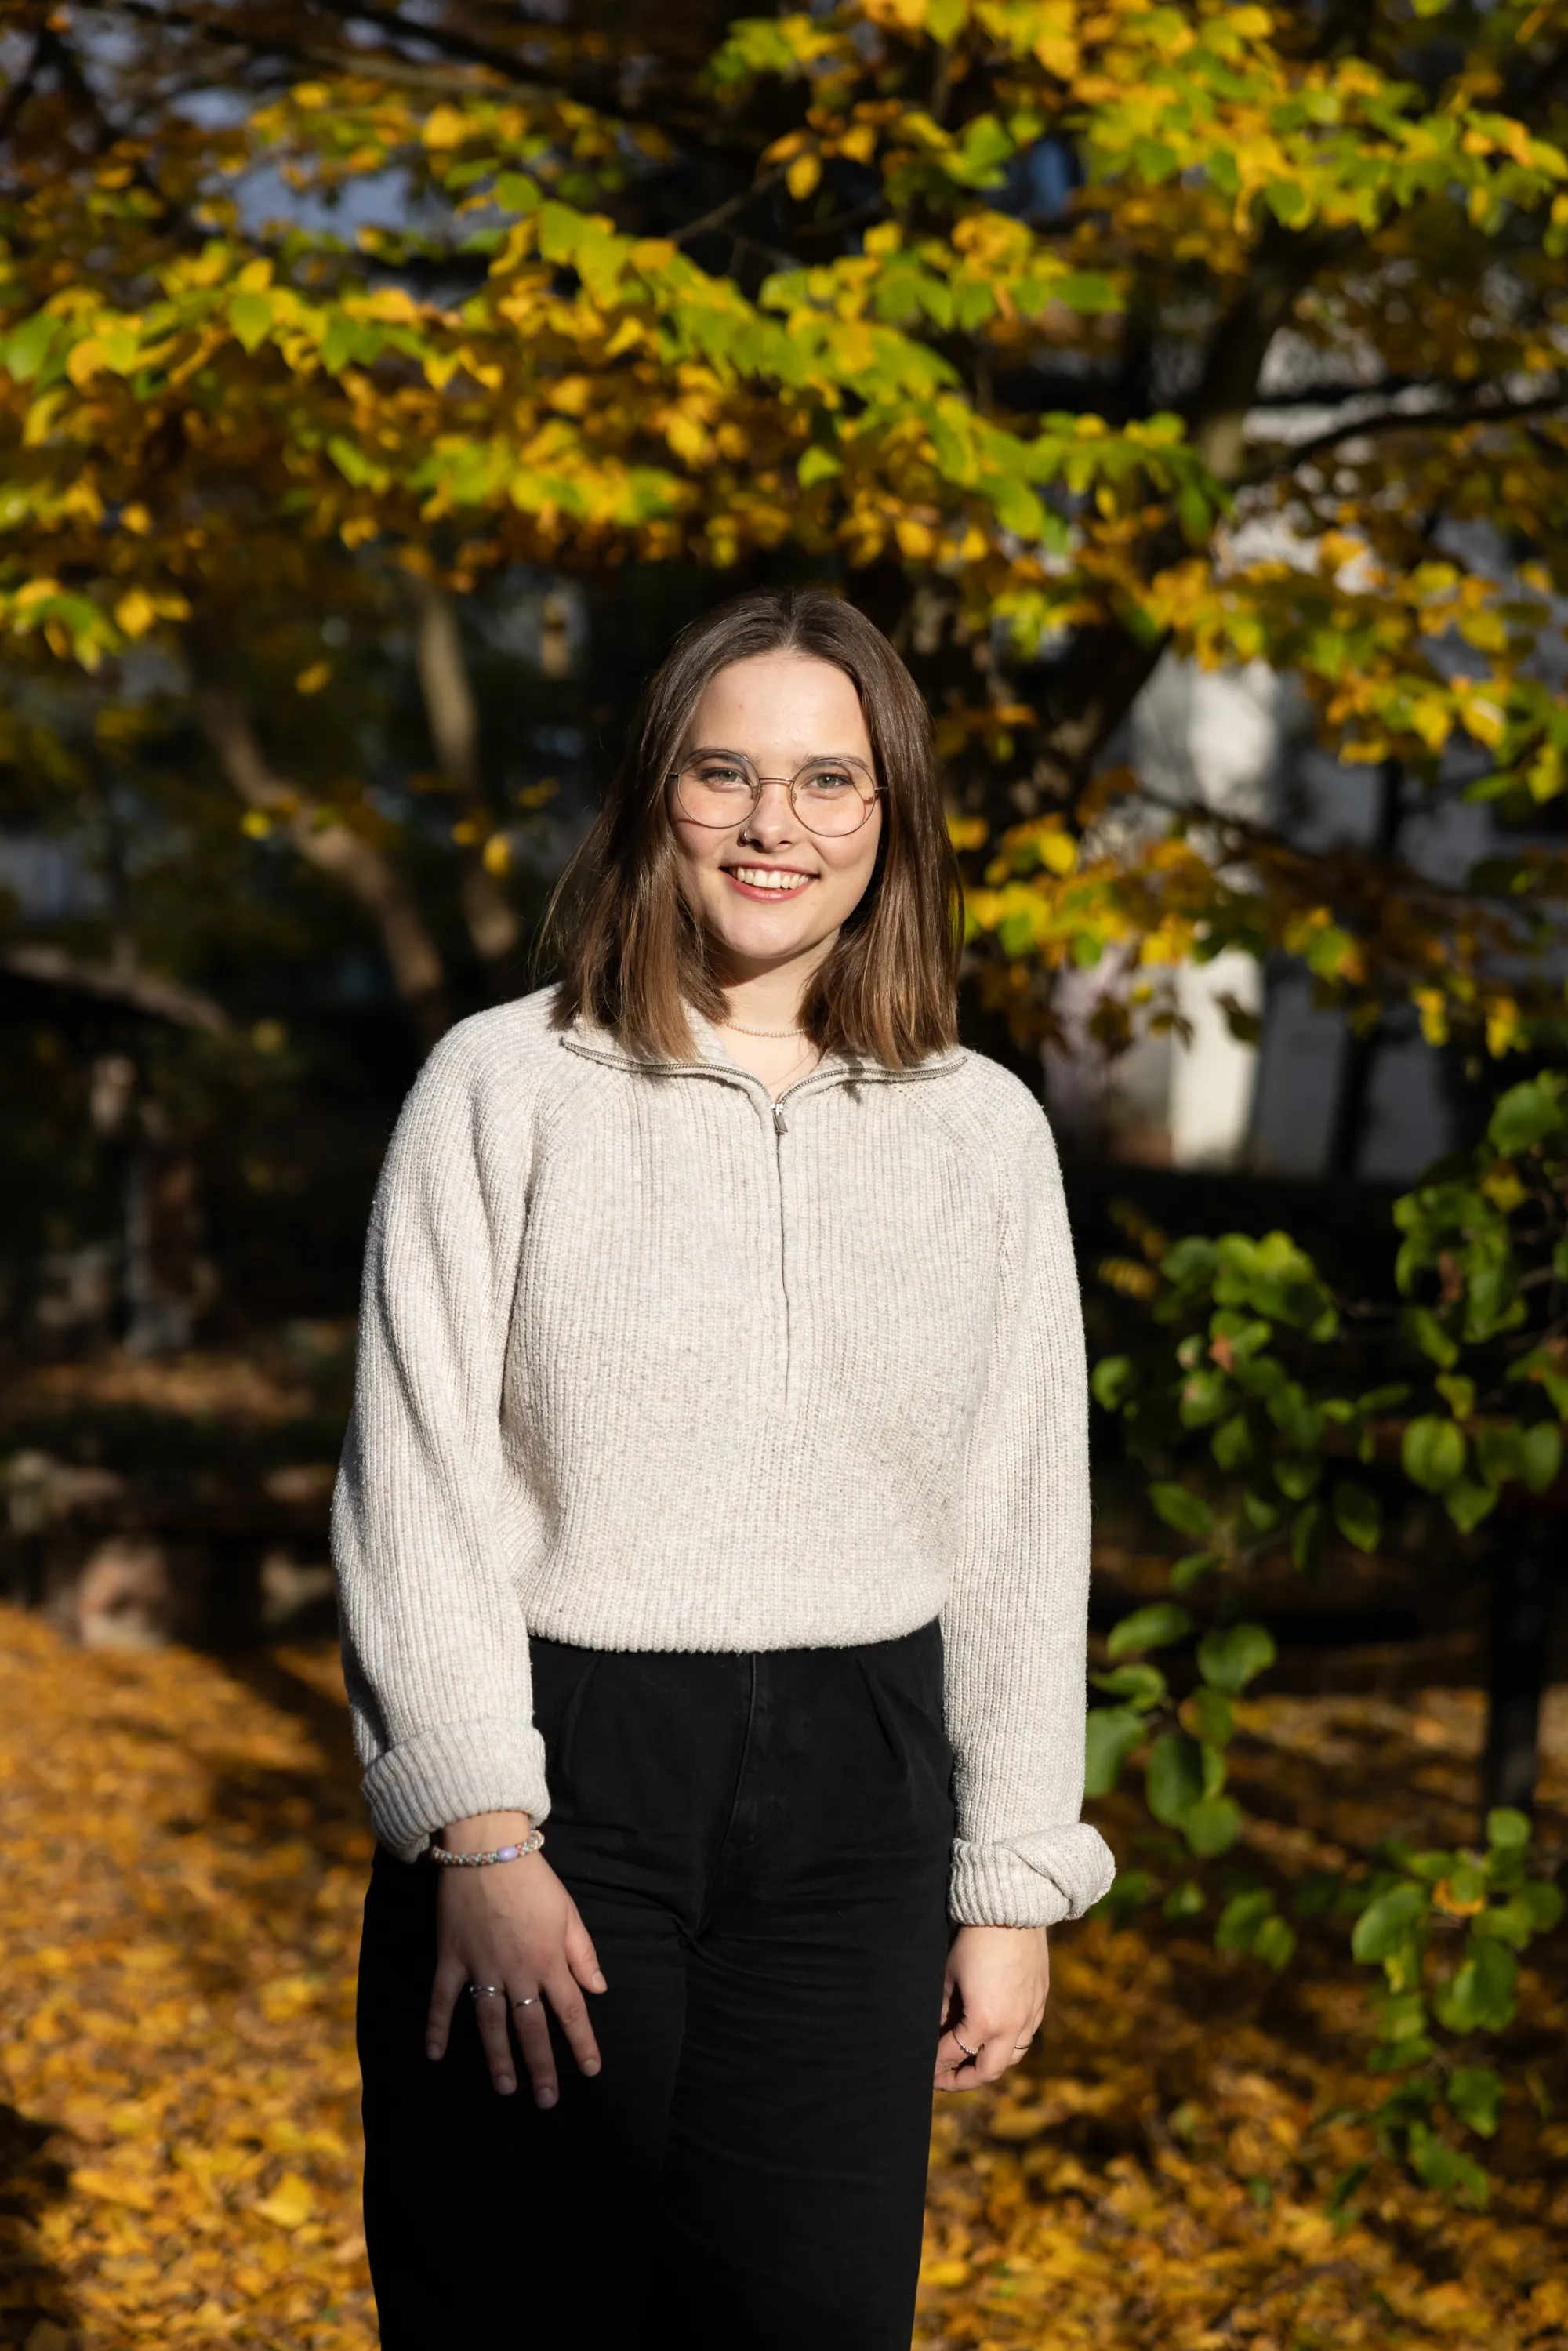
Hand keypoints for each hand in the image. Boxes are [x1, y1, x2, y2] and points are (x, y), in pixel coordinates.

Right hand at [424, 1812, 606, 2105]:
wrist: (487, 1847)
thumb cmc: (533, 1878)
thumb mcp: (568, 1912)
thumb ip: (583, 1953)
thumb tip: (599, 1989)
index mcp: (550, 1959)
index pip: (571, 2010)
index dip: (582, 2043)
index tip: (590, 2071)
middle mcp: (517, 1971)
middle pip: (531, 2028)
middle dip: (541, 2066)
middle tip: (547, 2100)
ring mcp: (482, 1967)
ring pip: (490, 2023)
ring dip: (498, 2058)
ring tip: (505, 2087)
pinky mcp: (452, 1958)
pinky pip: (442, 1999)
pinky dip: (437, 2027)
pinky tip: (434, 2054)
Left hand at [934, 1923, 1048, 2089]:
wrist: (1011, 1909)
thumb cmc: (973, 1941)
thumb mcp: (949, 1977)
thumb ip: (944, 2011)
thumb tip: (937, 2032)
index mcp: (985, 2022)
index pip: (955, 2054)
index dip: (937, 2065)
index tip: (925, 2070)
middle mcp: (1012, 2026)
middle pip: (989, 2071)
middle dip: (964, 2079)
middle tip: (945, 2079)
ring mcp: (1030, 2014)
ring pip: (1013, 2057)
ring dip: (991, 2064)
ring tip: (971, 2061)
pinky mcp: (1040, 2000)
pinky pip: (1027, 2036)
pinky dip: (1010, 2045)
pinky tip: (996, 2037)